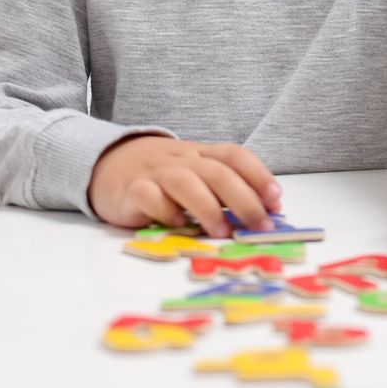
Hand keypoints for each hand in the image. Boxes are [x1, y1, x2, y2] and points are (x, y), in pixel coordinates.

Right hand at [88, 135, 283, 237]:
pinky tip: (178, 224)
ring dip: (209, 208)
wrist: (110, 164)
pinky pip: (149, 196)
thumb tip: (263, 214)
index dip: (258, 175)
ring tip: (222, 233)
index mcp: (202, 154)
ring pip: (186, 182)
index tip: (276, 200)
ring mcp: (156, 173)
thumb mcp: (195, 174)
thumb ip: (223, 190)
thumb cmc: (163, 175)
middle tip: (260, 226)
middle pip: (218, 172)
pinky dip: (166, 210)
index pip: (235, 155)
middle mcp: (182, 159)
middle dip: (244, 200)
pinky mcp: (132, 190)